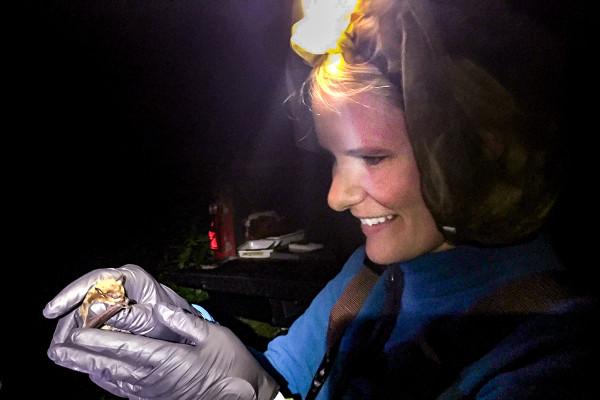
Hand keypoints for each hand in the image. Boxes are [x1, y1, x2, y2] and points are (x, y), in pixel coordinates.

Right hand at [43, 264, 194, 343]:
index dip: (71, 293)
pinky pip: (88, 320)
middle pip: (83, 296)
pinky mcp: (108, 310)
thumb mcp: (151, 319)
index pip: (95, 279)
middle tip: (56, 342)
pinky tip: (70, 349)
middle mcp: (118, 282)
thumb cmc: (169, 318)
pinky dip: (79, 334)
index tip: (52, 310)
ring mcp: (112, 295)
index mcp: (130, 277)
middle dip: (67, 319)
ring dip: (70, 329)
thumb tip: (96, 310)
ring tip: (59, 350)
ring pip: (83, 309)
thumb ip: (128, 315)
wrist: (180, 325)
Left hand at [48, 303, 279, 399]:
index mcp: (167, 359)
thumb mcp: (214, 336)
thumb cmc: (230, 363)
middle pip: (109, 366)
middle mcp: (153, 378)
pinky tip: (94, 373)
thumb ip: (185, 323)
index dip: (98, 341)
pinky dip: (103, 379)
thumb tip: (160, 308)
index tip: (76, 333)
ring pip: (111, 379)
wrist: (240, 396)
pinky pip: (121, 389)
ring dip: (85, 367)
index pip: (124, 349)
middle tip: (56, 348)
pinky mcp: (154, 397)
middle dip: (80, 357)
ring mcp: (152, 390)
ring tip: (64, 358)